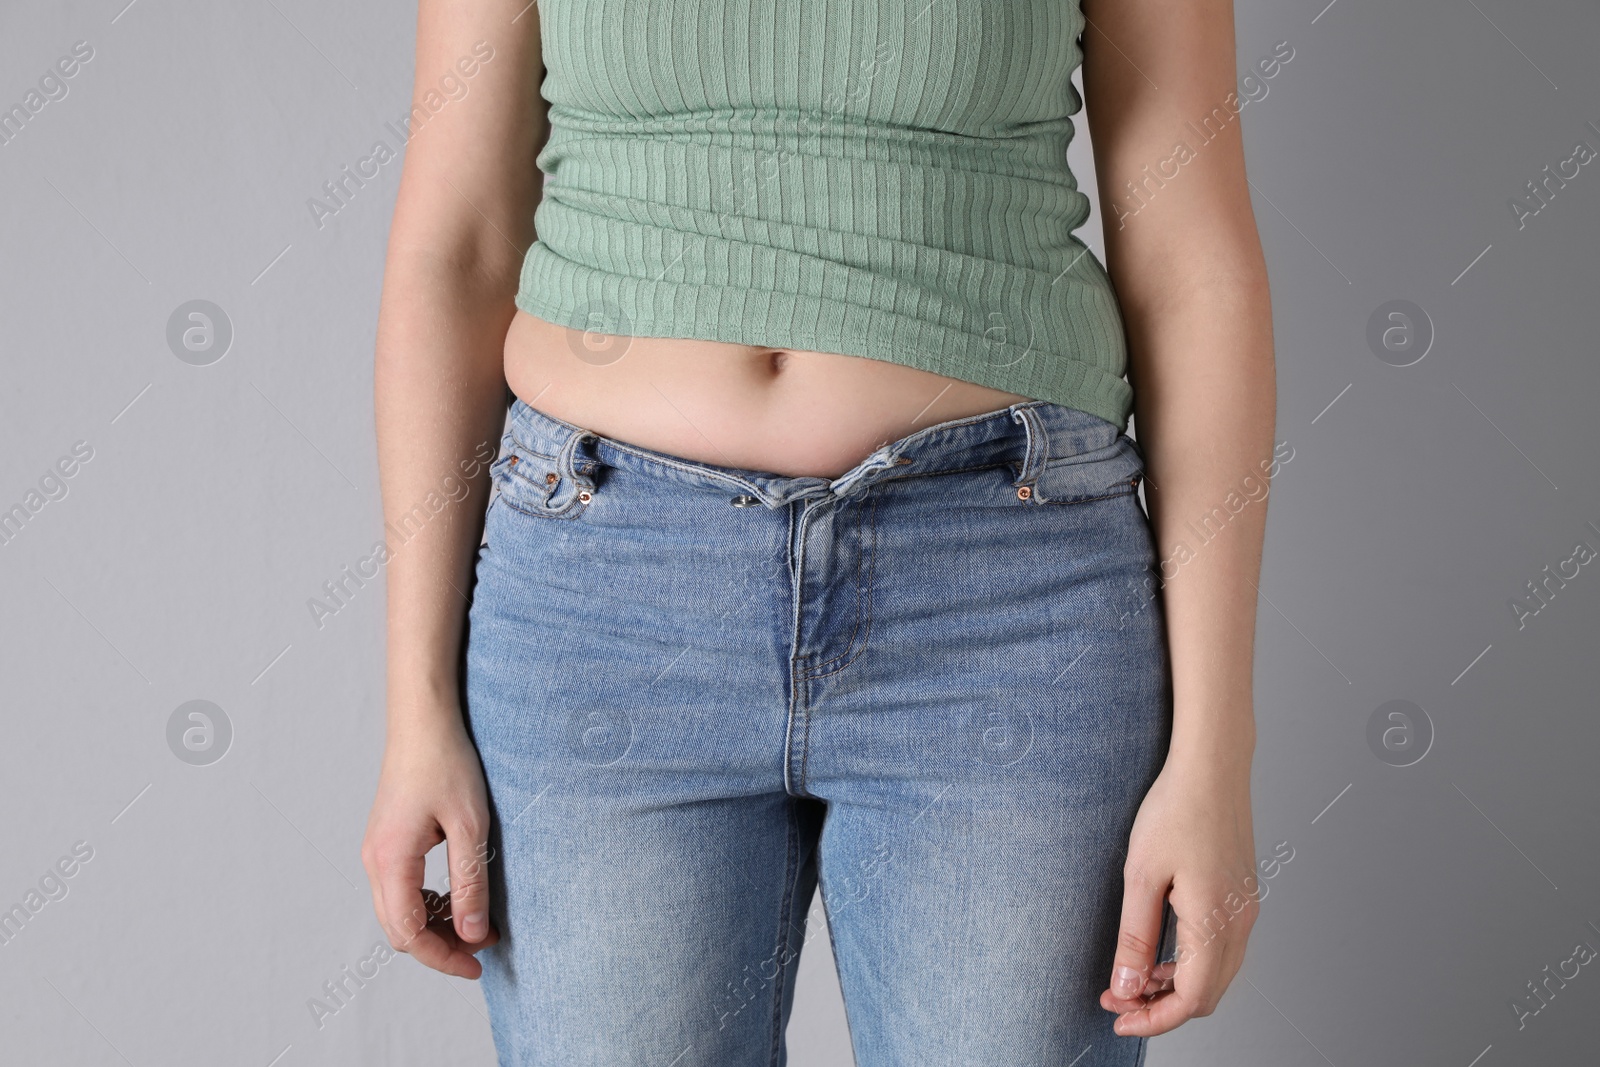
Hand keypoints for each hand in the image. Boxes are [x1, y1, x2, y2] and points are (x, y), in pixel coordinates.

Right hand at [360, 708, 498, 978]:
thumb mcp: (470, 826)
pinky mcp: (387, 843)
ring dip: (436, 926)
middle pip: (400, 930)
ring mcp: (377, 852)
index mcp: (391, 861)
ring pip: (399, 913)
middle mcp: (375, 861)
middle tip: (486, 945)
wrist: (424, 720)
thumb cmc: (448, 764)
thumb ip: (470, 883)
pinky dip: (429, 904)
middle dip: (441, 946)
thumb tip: (473, 936)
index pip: (409, 934)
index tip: (480, 965)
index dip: (444, 958)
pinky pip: (401, 891)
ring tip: (480, 922)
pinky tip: (460, 897)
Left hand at [1100, 759, 1258, 1035]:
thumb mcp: (1141, 875)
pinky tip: (1159, 953)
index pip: (1190, 999)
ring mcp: (1245, 910)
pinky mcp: (1242, 897)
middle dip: (1160, 1007)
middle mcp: (1239, 923)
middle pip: (1206, 995)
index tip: (1118, 1017)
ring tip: (1131, 978)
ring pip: (1216, 975)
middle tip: (1116, 998)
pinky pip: (1221, 950)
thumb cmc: (1175, 810)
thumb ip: (1135, 937)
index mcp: (1215, 922)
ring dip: (1175, 986)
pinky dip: (1190, 964)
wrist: (1212, 766)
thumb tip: (1128, 986)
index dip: (1153, 1019)